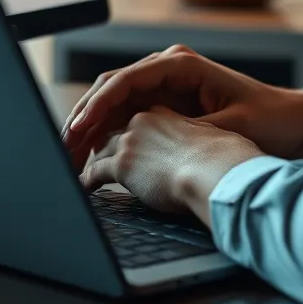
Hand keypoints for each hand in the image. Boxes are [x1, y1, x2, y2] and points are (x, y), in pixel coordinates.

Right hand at [61, 44, 302, 171]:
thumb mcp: (229, 129)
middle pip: (111, 90)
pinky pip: (129, 117)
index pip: (124, 81)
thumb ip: (187, 134)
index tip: (75, 132)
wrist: (298, 124)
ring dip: (91, 128)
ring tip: (68, 158)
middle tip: (61, 151)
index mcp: (181, 66)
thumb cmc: (271, 121)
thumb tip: (147, 145)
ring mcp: (168, 87)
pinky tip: (93, 157)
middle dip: (83, 119)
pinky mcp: (170, 106)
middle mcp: (169, 70)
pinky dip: (109, 135)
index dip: (95, 108)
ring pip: (115, 104)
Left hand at [78, 107, 263, 221]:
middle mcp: (143, 121)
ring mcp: (131, 139)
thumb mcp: (209, 139)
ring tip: (77, 173)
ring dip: (83, 159)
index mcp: (164, 114)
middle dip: (94, 141)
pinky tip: (82, 189)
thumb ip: (193, 139)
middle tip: (84, 156)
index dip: (122, 132)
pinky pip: (93, 171)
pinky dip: (84, 180)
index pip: (134, 120)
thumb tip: (193, 154)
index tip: (113, 143)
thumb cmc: (224, 159)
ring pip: (98, 148)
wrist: (218, 170)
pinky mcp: (122, 161)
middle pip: (110, 130)